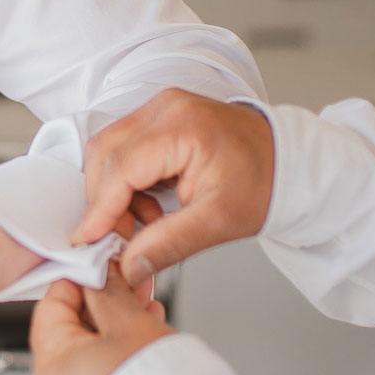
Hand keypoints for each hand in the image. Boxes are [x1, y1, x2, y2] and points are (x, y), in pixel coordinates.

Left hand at [30, 265, 174, 374]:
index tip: (103, 267)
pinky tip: (147, 340)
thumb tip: (101, 274)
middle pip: (72, 331)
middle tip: (133, 287)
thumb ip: (109, 292)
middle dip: (105, 305)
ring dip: (118, 328)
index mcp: (49, 370)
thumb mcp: (130, 322)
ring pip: (91, 355)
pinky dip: (121, 356)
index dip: (80, 281)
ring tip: (148, 311)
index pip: (51, 306)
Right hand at [71, 89, 275, 286]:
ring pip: (110, 150)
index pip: (121, 167)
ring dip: (116, 192)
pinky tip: (153, 203)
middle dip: (105, 201)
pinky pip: (125, 147)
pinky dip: (128, 180)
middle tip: (123, 238)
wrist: (288, 161)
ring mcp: (162, 108)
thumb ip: (168, 244)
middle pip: (106, 153)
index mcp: (183, 127)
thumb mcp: (219, 222)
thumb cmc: (264, 183)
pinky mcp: (161, 116)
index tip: (86, 241)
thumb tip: (128, 266)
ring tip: (149, 221)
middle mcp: (165, 108)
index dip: (99, 209)